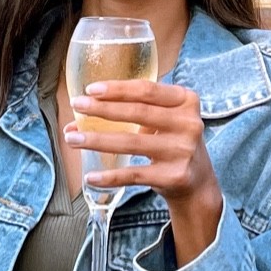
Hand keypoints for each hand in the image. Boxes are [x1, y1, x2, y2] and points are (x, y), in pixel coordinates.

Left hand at [66, 79, 222, 264]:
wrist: (198, 182)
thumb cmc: (173, 141)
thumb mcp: (166, 119)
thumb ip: (134, 111)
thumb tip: (80, 118)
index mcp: (186, 101)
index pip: (147, 90)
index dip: (117, 89)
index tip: (90, 89)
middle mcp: (189, 124)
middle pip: (138, 112)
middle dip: (102, 109)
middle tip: (77, 106)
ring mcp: (182, 151)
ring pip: (131, 143)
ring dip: (97, 140)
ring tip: (72, 138)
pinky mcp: (174, 176)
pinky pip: (134, 174)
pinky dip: (110, 176)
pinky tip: (90, 176)